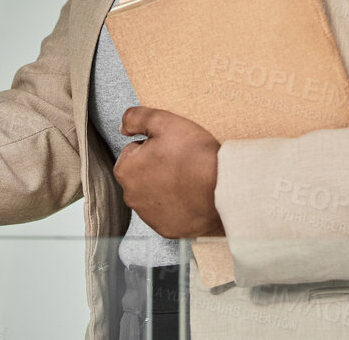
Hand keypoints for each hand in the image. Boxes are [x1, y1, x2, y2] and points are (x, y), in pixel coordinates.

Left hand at [111, 106, 225, 239]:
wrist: (225, 188)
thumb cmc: (194, 156)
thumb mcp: (162, 121)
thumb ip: (135, 118)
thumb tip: (123, 126)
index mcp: (125, 171)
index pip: (132, 151)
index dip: (152, 146)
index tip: (169, 148)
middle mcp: (132, 198)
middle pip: (141, 174)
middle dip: (155, 167)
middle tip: (179, 162)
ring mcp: (149, 217)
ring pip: (153, 194)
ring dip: (164, 186)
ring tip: (187, 178)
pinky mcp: (167, 230)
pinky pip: (167, 213)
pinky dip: (175, 205)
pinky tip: (190, 196)